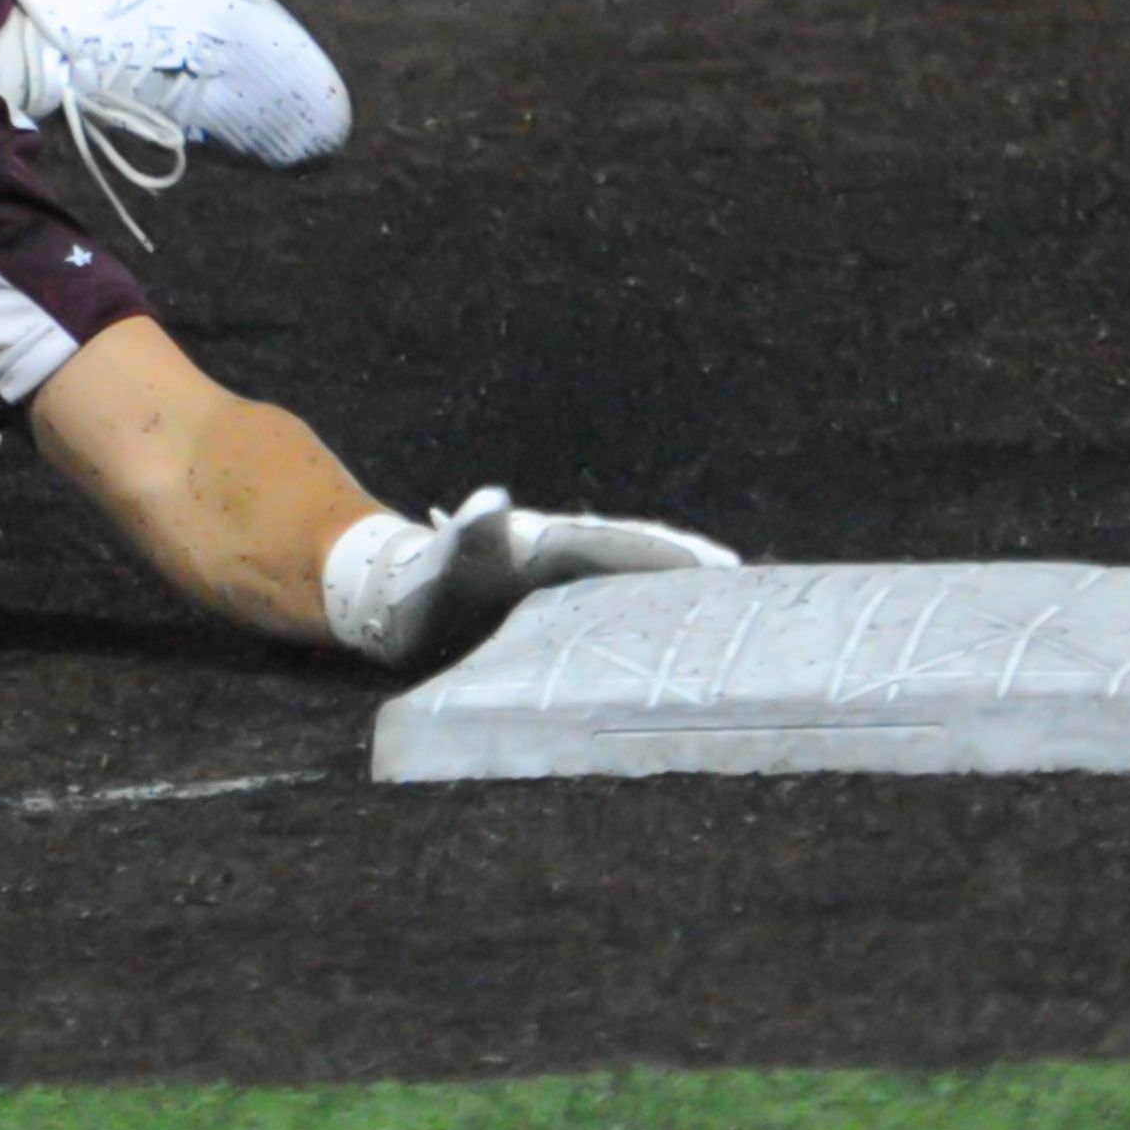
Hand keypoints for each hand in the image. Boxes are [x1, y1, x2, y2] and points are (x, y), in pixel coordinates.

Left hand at [322, 485, 737, 668]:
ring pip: (622, 577)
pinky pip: (602, 601)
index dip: (669, 552)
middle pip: (633, 554)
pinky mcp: (543, 603)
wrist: (388, 597)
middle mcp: (557, 555)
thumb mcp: (441, 560)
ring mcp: (552, 579)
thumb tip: (490, 500)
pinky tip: (660, 630)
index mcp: (547, 544)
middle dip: (685, 565)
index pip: (621, 544)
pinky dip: (637, 608)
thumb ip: (467, 533)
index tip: (719, 566)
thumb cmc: (418, 585)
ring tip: (719, 604)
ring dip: (666, 587)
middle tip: (741, 581)